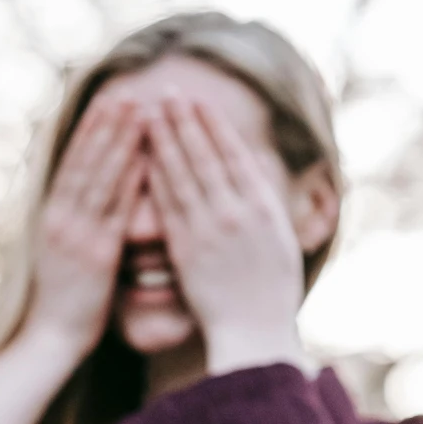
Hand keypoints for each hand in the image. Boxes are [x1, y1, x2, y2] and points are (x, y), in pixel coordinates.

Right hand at [0, 97, 146, 423]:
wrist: (51, 339)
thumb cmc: (63, 300)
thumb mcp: (62, 254)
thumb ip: (76, 222)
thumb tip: (91, 196)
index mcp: (52, 217)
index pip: (73, 163)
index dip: (92, 130)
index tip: (109, 100)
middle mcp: (61, 220)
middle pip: (86, 162)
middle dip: (107, 125)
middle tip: (128, 90)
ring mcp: (76, 235)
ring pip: (100, 178)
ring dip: (119, 141)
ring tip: (139, 110)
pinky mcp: (95, 255)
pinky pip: (115, 210)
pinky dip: (129, 180)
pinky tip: (146, 156)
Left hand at [146, 95, 305, 376]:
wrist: (256, 332)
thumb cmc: (270, 293)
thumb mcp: (281, 241)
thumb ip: (265, 204)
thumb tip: (256, 174)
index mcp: (264, 205)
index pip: (234, 154)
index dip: (213, 124)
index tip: (197, 100)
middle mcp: (239, 210)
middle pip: (206, 155)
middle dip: (185, 120)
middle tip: (167, 90)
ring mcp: (212, 228)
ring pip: (184, 173)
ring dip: (165, 139)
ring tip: (150, 111)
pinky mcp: (188, 248)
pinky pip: (168, 205)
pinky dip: (155, 177)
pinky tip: (141, 157)